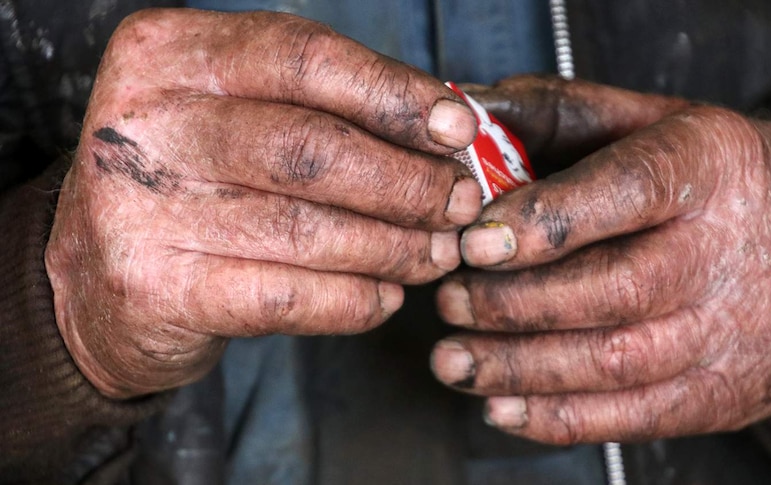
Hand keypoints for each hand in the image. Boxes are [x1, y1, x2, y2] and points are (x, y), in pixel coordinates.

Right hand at [45, 9, 481, 398]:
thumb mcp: (235, 117)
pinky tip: (386, 296)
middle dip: (407, 181)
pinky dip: (353, 300)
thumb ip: (321, 110)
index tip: (457, 130)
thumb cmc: (192, 183)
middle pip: (312, 147)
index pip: (305, 57)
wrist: (94, 277)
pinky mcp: (154, 287)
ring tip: (438, 253)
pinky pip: (285, 296)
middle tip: (459, 204)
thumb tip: (443, 132)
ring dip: (394, 246)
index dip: (394, 95)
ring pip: (306, 228)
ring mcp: (140, 207)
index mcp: (170, 52)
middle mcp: (145, 121)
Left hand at [431, 76, 770, 443]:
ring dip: (518, 368)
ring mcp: (731, 331)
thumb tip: (463, 120)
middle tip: (450, 301)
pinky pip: (633, 417)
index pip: (627, 192)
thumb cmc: (710, 178)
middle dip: (512, 304)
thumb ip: (555, 113)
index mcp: (709, 165)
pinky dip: (556, 417)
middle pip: (611, 290)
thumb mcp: (647, 119)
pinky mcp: (723, 392)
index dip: (544, 221)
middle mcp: (728, 251)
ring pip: (612, 362)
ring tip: (454, 358)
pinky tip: (502, 405)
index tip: (474, 242)